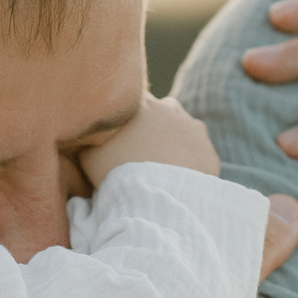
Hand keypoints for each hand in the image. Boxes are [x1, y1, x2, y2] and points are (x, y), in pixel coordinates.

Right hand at [79, 92, 218, 184]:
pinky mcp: (209, 152)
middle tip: (142, 151)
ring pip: (183, 131)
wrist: (155, 199)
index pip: (132, 98)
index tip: (122, 130)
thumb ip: (91, 138)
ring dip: (174, 143)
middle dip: (153, 126)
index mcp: (141, 103)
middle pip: (161, 110)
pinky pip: (198, 154)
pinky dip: (189, 163)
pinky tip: (177, 180)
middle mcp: (170, 108)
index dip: (126, 114)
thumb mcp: (88, 154)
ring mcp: (193, 129)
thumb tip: (88, 136)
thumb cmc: (116, 175)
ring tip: (161, 167)